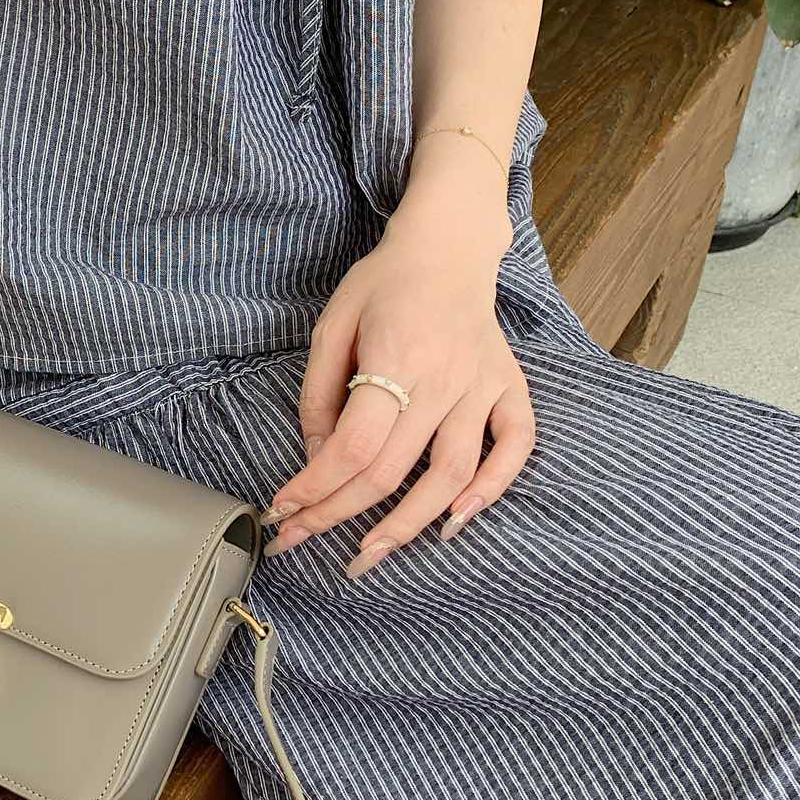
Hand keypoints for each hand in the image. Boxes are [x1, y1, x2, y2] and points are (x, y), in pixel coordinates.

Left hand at [263, 191, 535, 575]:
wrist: (448, 246)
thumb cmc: (384, 284)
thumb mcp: (333, 326)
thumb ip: (320, 394)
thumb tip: (316, 458)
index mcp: (394, 357)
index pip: (353, 446)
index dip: (315, 488)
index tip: (284, 511)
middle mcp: (443, 379)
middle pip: (391, 470)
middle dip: (340, 515)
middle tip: (304, 540)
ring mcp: (482, 385)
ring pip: (452, 474)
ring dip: (409, 524)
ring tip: (370, 553)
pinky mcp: (510, 386)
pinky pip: (515, 446)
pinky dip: (492, 488)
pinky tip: (455, 519)